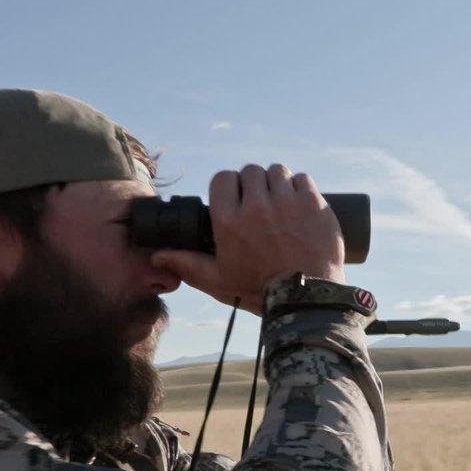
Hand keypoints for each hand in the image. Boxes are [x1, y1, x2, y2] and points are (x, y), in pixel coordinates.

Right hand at [151, 164, 345, 313]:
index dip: (230, 186)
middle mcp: (256, 206)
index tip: (237, 199)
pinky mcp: (313, 203)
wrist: (304, 298)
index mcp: (228, 220)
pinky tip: (300, 208)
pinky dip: (301, 189)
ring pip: (278, 171)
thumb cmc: (258, 291)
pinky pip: (303, 179)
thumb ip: (186, 263)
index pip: (223, 178)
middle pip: (251, 171)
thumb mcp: (217, 279)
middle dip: (254, 185)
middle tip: (262, 205)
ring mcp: (286, 202)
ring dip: (278, 184)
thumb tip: (158, 255)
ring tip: (282, 206)